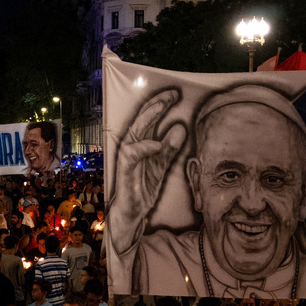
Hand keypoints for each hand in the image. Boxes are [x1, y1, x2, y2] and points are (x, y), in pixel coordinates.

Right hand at [108, 89, 184, 254]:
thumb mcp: (162, 164)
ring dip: (149, 117)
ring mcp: (126, 156)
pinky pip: (132, 154)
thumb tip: (180, 127)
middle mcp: (131, 146)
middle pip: (142, 119)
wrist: (132, 212)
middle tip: (172, 93)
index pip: (150, 119)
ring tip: (163, 105)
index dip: (161, 105)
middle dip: (157, 105)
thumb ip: (170, 147)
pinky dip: (145, 147)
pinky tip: (157, 144)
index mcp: (140, 142)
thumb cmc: (143, 186)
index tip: (176, 94)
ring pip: (135, 131)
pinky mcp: (125, 169)